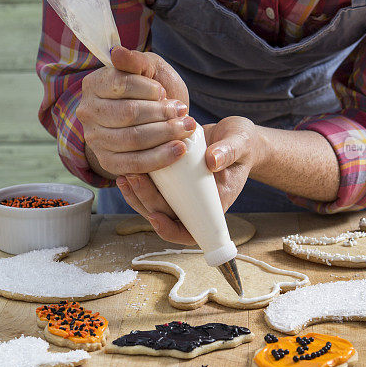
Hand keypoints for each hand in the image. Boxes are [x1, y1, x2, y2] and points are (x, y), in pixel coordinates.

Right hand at [76, 46, 195, 180]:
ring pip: (133, 139)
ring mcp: (96, 140)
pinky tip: (179, 150)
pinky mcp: (108, 162)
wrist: (154, 120)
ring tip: (187, 127)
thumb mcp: (149, 69)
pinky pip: (134, 164)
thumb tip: (116, 52)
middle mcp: (88, 112)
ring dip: (165, 133)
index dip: (148, 89)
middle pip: (128, 113)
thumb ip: (137, 61)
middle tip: (183, 112)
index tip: (165, 93)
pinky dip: (160, 157)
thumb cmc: (152, 91)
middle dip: (161, 113)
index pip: (121, 84)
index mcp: (94, 84)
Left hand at [119, 116, 260, 243]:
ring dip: (136, 195)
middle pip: (165, 215)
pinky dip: (137, 185)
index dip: (170, 231)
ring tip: (125, 176)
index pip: (190, 231)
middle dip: (145, 200)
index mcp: (213, 205)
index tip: (156, 217)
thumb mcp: (240, 143)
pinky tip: (124, 171)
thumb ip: (229, 151)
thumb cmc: (241, 143)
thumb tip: (213, 160)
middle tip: (133, 177)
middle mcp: (193, 204)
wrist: (233, 135)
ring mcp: (181, 194)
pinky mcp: (171, 182)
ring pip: (153, 205)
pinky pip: (151, 190)